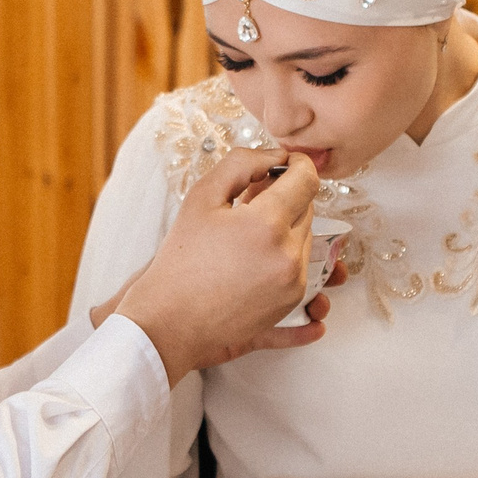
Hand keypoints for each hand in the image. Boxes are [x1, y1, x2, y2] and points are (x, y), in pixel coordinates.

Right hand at [113, 150, 327, 385]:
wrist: (170, 320)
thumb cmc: (180, 261)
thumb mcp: (202, 197)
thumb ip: (242, 164)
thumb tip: (276, 157)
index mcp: (267, 225)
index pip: (307, 179)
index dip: (297, 164)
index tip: (284, 164)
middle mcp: (287, 255)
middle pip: (306, 208)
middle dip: (284, 199)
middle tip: (250, 202)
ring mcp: (293, 283)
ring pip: (305, 237)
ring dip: (284, 228)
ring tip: (246, 235)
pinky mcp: (290, 302)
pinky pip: (301, 266)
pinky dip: (284, 255)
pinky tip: (259, 256)